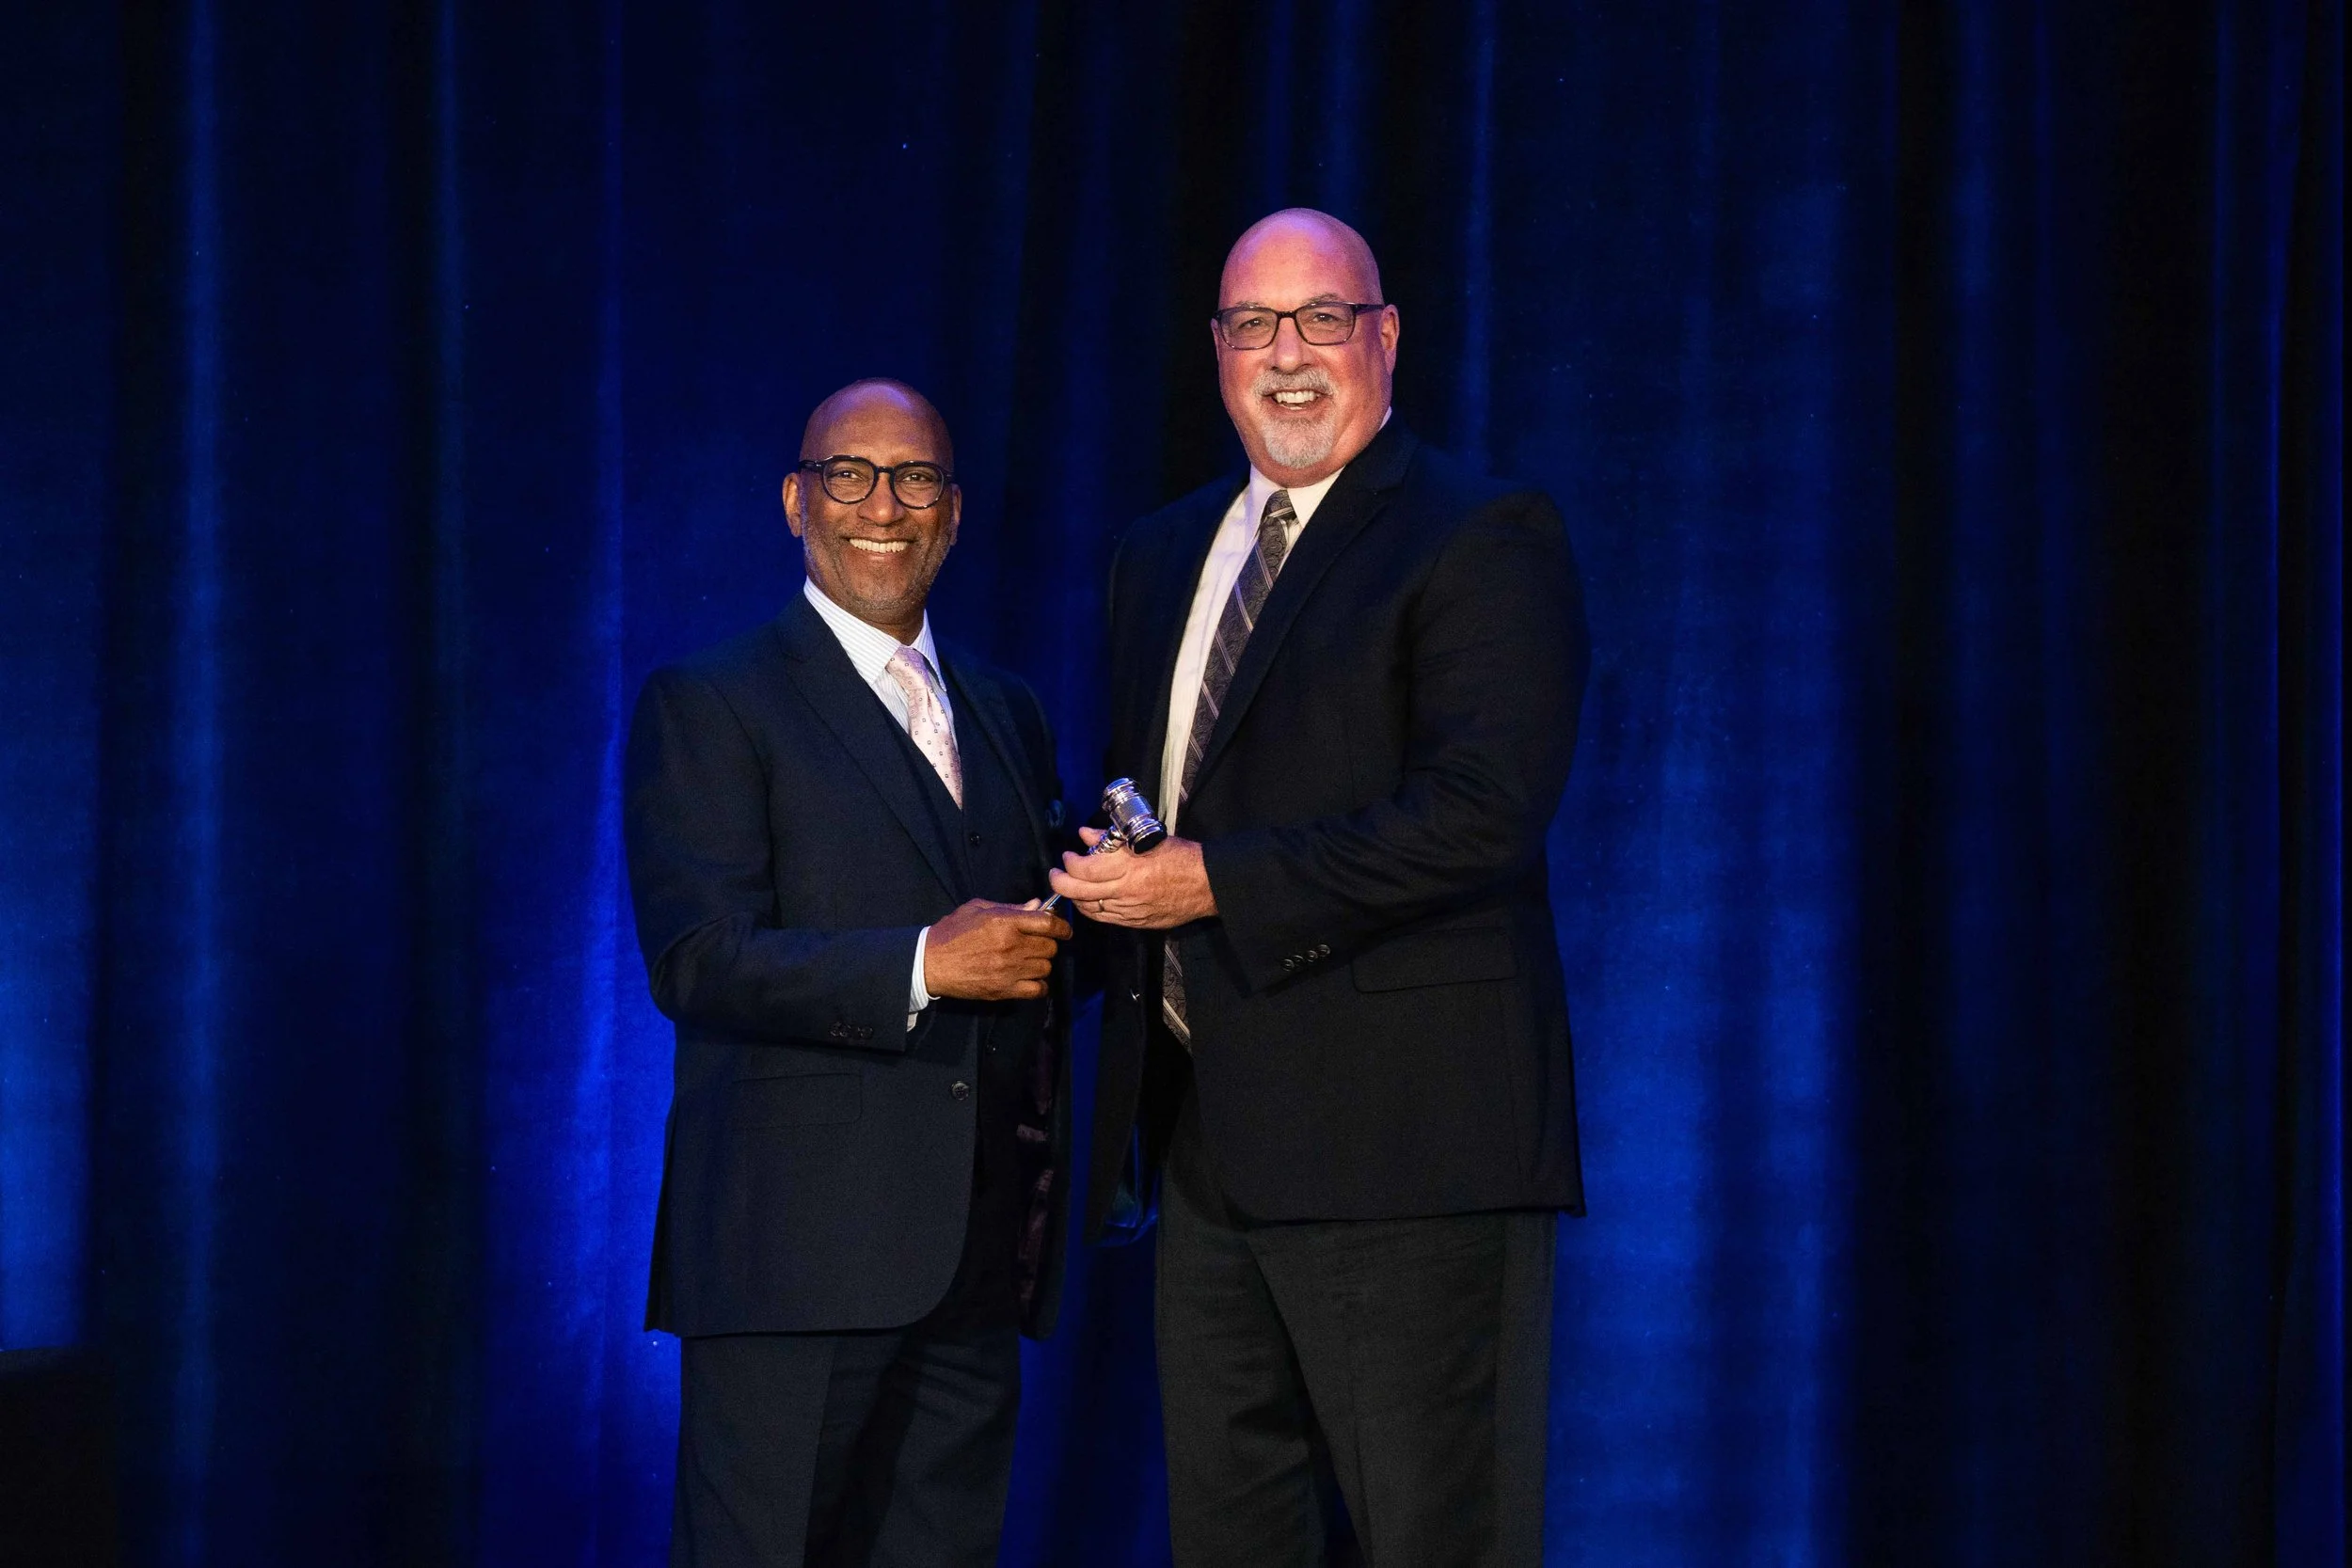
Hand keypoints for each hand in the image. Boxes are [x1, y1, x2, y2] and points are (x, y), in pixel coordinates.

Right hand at [923, 898, 1071, 1000]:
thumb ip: (1010, 907)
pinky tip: (1030, 978)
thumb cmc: (952, 931)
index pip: (1048, 924)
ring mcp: (1008, 970)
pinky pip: (1037, 989)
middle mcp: (1011, 946)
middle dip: (1047, 944)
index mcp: (1005, 922)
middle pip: (1050, 947)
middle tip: (1036, 943)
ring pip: (1045, 967)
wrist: (930, 963)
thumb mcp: (978, 909)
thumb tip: (1037, 906)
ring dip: (1041, 963)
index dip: (1062, 926)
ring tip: (1028, 960)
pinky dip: (1038, 984)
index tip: (1064, 930)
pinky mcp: (1004, 990)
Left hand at [1048, 830, 1217, 928]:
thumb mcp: (1146, 839)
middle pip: (1078, 892)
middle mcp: (1125, 890)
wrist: (1207, 885)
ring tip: (1072, 885)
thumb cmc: (1181, 857)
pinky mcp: (1135, 922)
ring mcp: (1129, 909)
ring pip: (1088, 908)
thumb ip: (1112, 839)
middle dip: (1060, 882)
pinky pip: (1104, 919)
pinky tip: (1089, 900)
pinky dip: (1090, 909)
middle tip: (1057, 873)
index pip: (1084, 869)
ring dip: (1074, 896)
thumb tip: (1086, 835)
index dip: (1069, 862)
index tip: (1068, 855)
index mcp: (1128, 866)